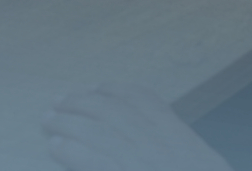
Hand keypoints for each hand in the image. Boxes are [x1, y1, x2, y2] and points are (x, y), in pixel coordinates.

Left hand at [43, 86, 232, 170]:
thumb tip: (154, 142)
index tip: (97, 87)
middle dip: (83, 102)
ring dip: (69, 122)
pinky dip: (71, 150)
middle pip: (114, 111)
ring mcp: (141, 164)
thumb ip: (179, 152)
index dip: (117, 90)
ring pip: (97, 131)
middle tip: (60, 101)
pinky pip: (92, 160)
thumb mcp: (202, 165)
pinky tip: (56, 146)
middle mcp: (160, 147)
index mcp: (181, 141)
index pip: (145, 101)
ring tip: (49, 121)